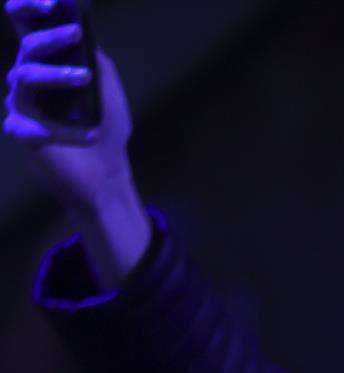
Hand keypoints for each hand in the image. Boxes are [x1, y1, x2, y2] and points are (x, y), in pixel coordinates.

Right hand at [5, 1, 148, 283]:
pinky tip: (84, 134)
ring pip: (24, 77)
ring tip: (85, 78)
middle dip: (49, 37)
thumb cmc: (106, 128)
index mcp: (48, 64)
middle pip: (28, 49)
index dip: (28, 8)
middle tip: (75, 32)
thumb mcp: (109, 91)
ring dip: (56, 74)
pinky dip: (59, 128)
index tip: (49, 0)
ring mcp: (22, 105)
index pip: (29, 28)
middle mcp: (29, 79)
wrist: (107, 172)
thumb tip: (88, 40)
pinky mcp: (22, 132)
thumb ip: (98, 63)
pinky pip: (27, 123)